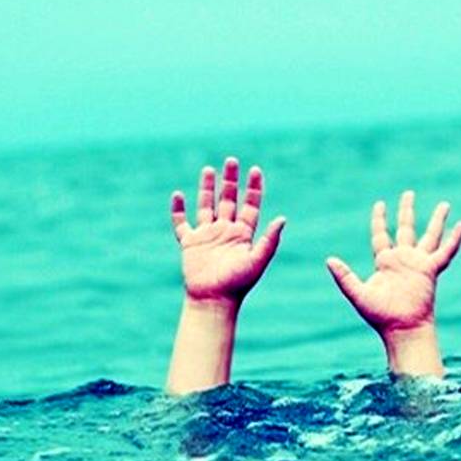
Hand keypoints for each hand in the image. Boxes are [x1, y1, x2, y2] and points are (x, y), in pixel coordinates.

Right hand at [171, 157, 284, 302]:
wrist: (213, 300)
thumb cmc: (237, 284)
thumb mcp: (257, 261)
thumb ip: (269, 240)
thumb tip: (283, 218)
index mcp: (243, 235)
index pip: (250, 205)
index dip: (253, 188)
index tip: (256, 170)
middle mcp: (226, 231)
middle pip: (228, 200)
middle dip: (230, 181)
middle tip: (232, 160)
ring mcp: (207, 236)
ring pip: (206, 206)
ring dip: (208, 188)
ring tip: (209, 169)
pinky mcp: (190, 243)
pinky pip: (181, 223)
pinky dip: (178, 210)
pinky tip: (177, 195)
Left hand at [326, 191, 460, 333]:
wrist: (402, 328)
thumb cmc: (380, 316)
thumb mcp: (358, 294)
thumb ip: (344, 277)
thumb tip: (329, 260)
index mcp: (385, 262)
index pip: (381, 235)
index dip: (379, 220)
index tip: (380, 204)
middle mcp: (403, 259)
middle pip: (406, 228)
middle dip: (407, 211)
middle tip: (408, 194)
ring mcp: (418, 263)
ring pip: (430, 236)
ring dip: (437, 220)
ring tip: (445, 204)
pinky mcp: (431, 270)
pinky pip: (446, 252)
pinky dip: (455, 239)